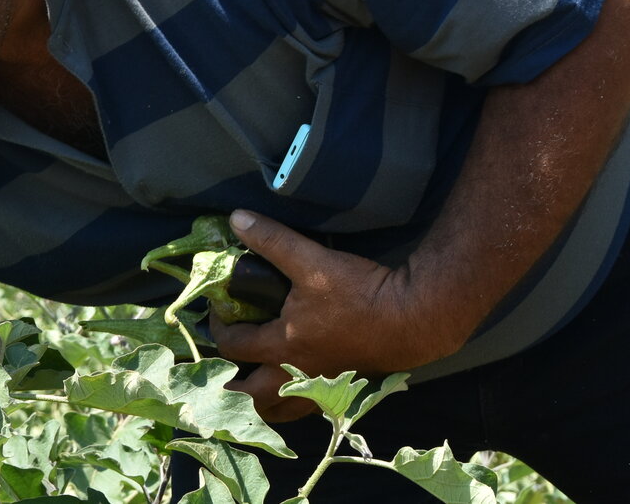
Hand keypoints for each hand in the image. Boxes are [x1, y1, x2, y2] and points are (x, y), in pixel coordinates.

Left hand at [209, 210, 452, 422]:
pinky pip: (304, 409)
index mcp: (282, 346)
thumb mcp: (313, 261)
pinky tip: (289, 389)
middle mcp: (294, 374)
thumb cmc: (360, 293)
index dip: (218, 327)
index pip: (234, 344)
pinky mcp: (340, 389)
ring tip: (248, 387)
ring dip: (257, 402)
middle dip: (228, 385)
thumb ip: (273, 240)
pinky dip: (288, 404)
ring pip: (277, 410)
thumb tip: (237, 219)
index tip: (217, 311)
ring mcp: (318, 387)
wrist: (412, 319)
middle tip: (218, 370)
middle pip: (248, 396)